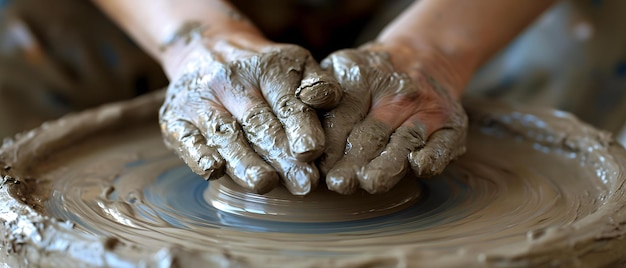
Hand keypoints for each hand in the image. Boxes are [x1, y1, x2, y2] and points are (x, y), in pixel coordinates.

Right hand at [159, 33, 341, 194]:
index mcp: (266, 67)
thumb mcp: (296, 65)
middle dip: (281, 155)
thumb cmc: (264, 71)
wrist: (206, 49)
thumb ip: (318, 84)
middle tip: (302, 183)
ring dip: (244, 161)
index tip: (311, 152)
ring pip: (225, 133)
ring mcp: (199, 99)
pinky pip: (186, 139)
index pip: (287, 102)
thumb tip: (326, 100)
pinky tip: (214, 170)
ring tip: (264, 183)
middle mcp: (229, 80)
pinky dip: (198, 155)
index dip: (300, 127)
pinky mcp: (174, 118)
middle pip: (258, 122)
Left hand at [318, 43, 467, 193]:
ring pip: (405, 140)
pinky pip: (442, 143)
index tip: (315, 167)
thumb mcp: (339, 71)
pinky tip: (418, 167)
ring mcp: (427, 108)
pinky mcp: (451, 125)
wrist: (423, 57)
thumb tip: (303, 106)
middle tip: (338, 184)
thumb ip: (316, 91)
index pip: (342, 115)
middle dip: (353, 161)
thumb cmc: (368, 76)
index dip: (329, 144)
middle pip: (371, 132)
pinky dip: (432, 155)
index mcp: (362, 76)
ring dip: (388, 163)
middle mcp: (397, 91)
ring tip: (370, 183)